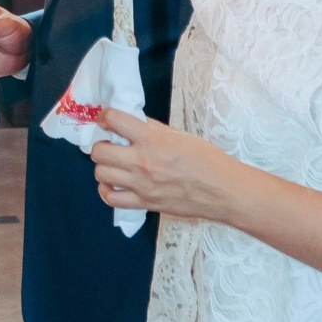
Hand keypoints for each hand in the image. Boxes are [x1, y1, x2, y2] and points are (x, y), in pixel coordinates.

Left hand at [90, 108, 237, 217]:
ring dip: (104, 167)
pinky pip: (111, 199)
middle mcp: (142, 161)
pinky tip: (114, 184)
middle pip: (99, 151)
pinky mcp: (144, 204)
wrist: (221, 190)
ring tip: (114, 164)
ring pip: (101, 174)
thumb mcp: (178, 134)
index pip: (113, 120)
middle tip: (110, 144)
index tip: (106, 119)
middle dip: (101, 144)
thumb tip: (131, 122)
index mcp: (152, 139)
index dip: (104, 117)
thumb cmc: (205, 159)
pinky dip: (107, 190)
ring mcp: (141, 185)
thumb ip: (151, 128)